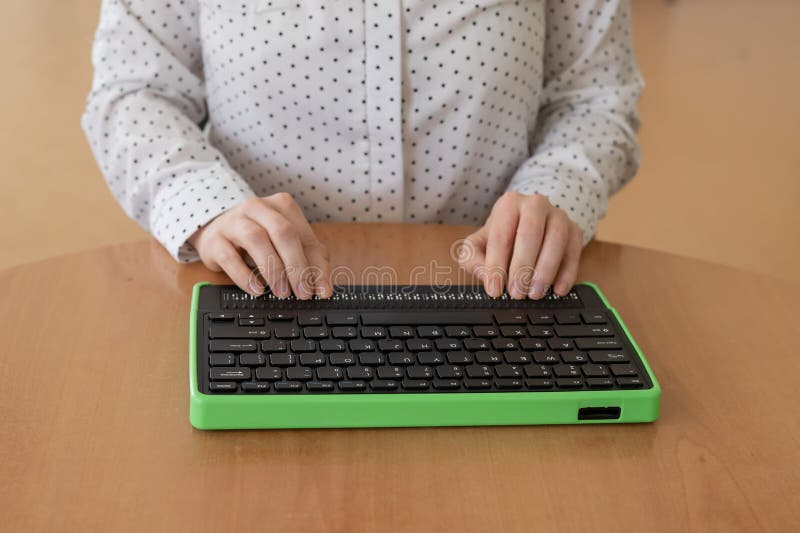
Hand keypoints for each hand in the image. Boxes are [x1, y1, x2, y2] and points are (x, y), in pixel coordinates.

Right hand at [188, 193, 331, 298]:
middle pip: (283, 233)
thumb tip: (323, 289)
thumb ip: (310, 263)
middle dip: (296, 266)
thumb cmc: (259, 237)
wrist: (216, 230)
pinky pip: (229, 257)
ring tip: (281, 292)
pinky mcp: (215, 240)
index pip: (304, 236)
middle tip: (302, 293)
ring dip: (272, 270)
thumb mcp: (287, 245)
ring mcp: (234, 221)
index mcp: (282, 206)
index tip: (321, 290)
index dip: (315, 265)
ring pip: (256, 240)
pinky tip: (257, 289)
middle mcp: (258, 208)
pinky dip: (245, 276)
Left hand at [458, 192, 582, 298]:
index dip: (496, 265)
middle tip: (516, 293)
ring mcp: (558, 216)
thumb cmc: (502, 236)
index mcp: (508, 205)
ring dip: (545, 271)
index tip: (495, 289)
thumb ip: (472, 258)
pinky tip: (557, 290)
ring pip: (556, 241)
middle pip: (530, 234)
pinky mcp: (575, 230)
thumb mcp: (479, 243)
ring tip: (534, 293)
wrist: (528, 223)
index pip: (500, 236)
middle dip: (522, 268)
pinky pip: (574, 251)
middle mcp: (535, 205)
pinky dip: (567, 273)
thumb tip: (485, 275)